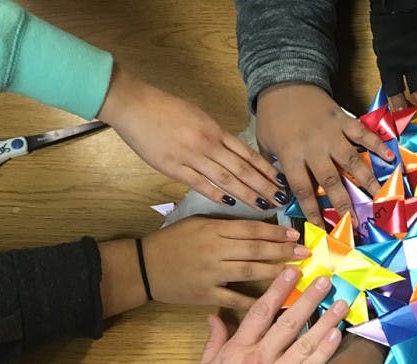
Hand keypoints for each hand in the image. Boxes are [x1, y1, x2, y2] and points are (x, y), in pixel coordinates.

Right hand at [97, 65, 285, 209]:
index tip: (282, 181)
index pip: (248, 153)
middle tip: (282, 199)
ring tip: (264, 205)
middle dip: (264, 185)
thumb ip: (216, 134)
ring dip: (247, 193)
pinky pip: (200, 184)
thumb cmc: (165, 108)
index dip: (266, 169)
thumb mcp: (197, 116)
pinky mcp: (173, 168)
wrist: (134, 105)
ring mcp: (191, 156)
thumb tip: (234, 151)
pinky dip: (217, 194)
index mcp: (215, 130)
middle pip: (243, 168)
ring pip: (226, 178)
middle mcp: (207, 143)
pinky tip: (231, 204)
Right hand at [142, 216, 308, 311]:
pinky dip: (253, 301)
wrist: (144, 266)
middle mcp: (214, 249)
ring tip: (297, 273)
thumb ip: (227, 225)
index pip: (251, 229)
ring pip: (249, 271)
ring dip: (275, 272)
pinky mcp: (205, 294)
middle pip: (255, 249)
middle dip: (283, 251)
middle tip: (304, 253)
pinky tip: (274, 304)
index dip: (275, 231)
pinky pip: (234, 299)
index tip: (295, 234)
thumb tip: (260, 227)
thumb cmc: (173, 241)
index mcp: (214, 229)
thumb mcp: (198, 223)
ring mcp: (210, 273)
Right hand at [187, 267, 346, 363]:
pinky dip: (324, 351)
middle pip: (286, 323)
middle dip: (307, 299)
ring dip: (325, 321)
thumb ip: (213, 342)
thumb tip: (214, 318)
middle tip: (324, 280)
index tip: (291, 273)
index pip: (259, 313)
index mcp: (236, 351)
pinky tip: (337, 335)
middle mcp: (257, 360)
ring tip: (341, 303)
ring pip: (304, 343)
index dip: (277, 290)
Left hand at [256, 84, 394, 225]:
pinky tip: (390, 157)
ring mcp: (331, 134)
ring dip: (366, 179)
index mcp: (291, 155)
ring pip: (351, 161)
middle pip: (331, 180)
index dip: (312, 210)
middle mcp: (313, 148)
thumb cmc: (272, 115)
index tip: (322, 227)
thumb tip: (276, 190)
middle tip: (355, 221)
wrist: (283, 81)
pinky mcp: (342, 120)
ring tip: (378, 196)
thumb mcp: (264, 142)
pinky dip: (377, 145)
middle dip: (343, 202)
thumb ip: (273, 166)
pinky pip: (362, 134)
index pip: (303, 189)